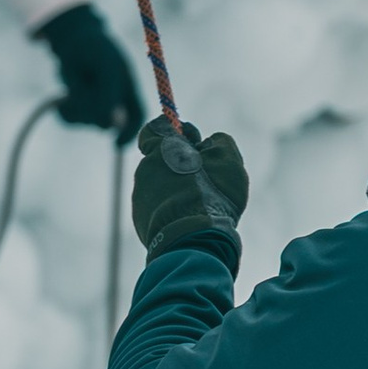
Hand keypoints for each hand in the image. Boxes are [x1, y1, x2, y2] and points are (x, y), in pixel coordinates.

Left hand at [36, 3, 143, 141]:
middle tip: (83, 89)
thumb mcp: (108, 67)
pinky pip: (70, 120)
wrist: (73, 42)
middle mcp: (114, 103)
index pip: (136, 119)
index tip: (117, 143)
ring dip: (77, 105)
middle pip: (106, 123)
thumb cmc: (98, 49)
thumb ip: (110, 94)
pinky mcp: (77, 109)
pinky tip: (65, 96)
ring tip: (76, 82)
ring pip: (86, 122)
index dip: (130, 134)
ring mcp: (95, 108)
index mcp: (129, 92)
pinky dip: (65, 110)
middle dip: (92, 110)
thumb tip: (109, 124)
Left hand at [130, 114, 246, 261]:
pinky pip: (156, 208)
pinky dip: (170, 210)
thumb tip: (208, 143)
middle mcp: (145, 170)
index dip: (174, 131)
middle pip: (162, 160)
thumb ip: (219, 142)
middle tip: (204, 179)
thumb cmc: (212, 196)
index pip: (155, 128)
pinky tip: (188, 220)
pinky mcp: (140, 219)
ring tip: (200, 205)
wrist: (191, 240)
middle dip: (181, 165)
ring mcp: (140, 196)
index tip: (192, 141)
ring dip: (177, 190)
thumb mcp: (228, 160)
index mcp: (162, 149)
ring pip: (161, 186)